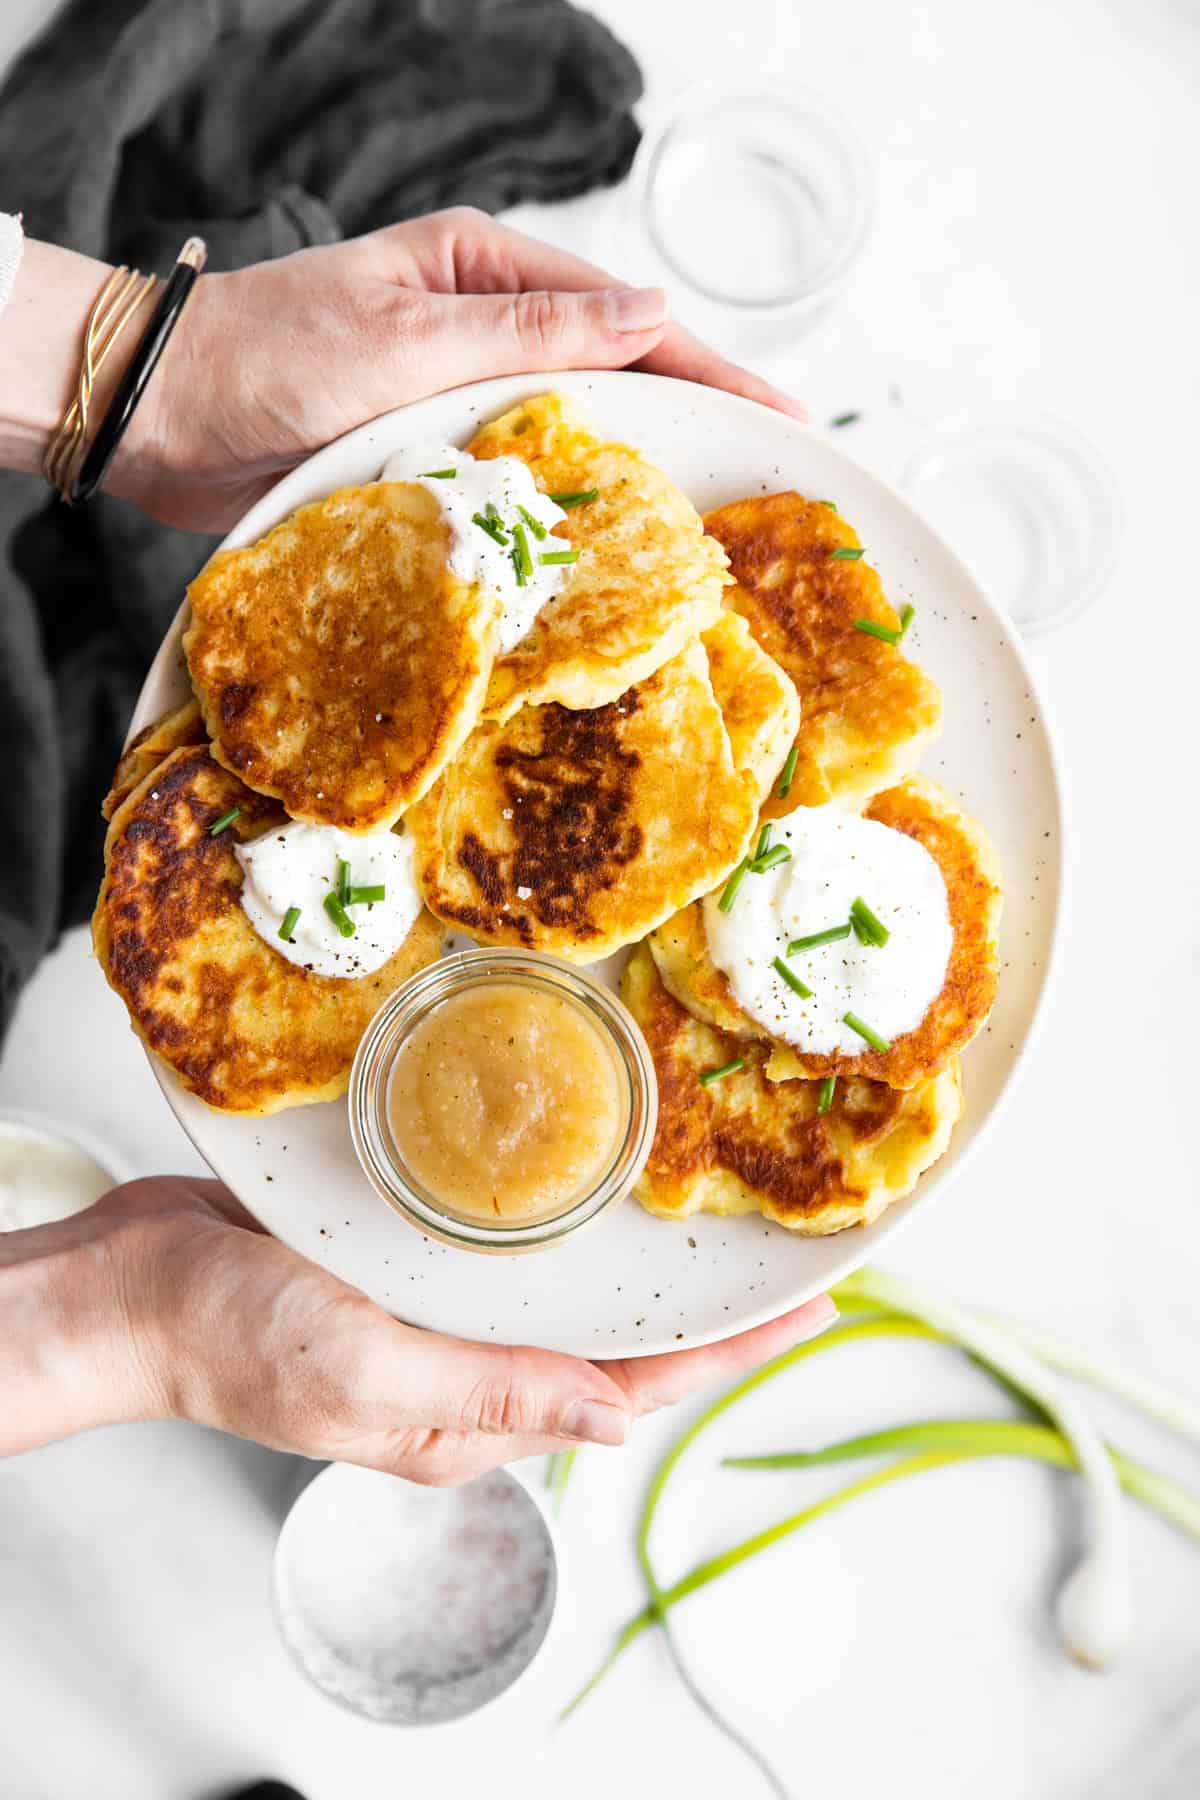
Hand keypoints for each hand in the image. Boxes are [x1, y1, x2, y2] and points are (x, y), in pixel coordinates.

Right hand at [0, 1176, 835, 1480]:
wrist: (140, 1286)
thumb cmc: (234, 1335)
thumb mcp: (367, 1371)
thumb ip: (493, 1392)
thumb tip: (618, 1417)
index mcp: (473, 1414)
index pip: (634, 1385)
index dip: (730, 1351)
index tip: (813, 1312)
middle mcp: (470, 1369)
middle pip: (618, 1343)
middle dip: (706, 1310)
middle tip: (787, 1260)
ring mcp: (441, 1317)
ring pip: (570, 1297)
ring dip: (644, 1266)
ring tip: (719, 1224)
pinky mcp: (409, 1264)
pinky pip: (511, 1255)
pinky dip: (567, 1229)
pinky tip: (590, 1187)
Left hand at [114, 207, 804, 531]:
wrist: (163, 416)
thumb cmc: (267, 357)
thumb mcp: (405, 336)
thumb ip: (527, 331)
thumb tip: (651, 315)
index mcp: (482, 267)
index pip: (626, 319)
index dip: (710, 370)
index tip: (784, 416)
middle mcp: (481, 324)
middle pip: (615, 373)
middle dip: (693, 420)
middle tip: (771, 479)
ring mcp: (459, 389)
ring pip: (573, 429)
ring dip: (637, 468)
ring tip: (715, 518)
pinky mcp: (433, 448)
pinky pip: (522, 474)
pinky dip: (569, 503)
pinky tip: (612, 540)